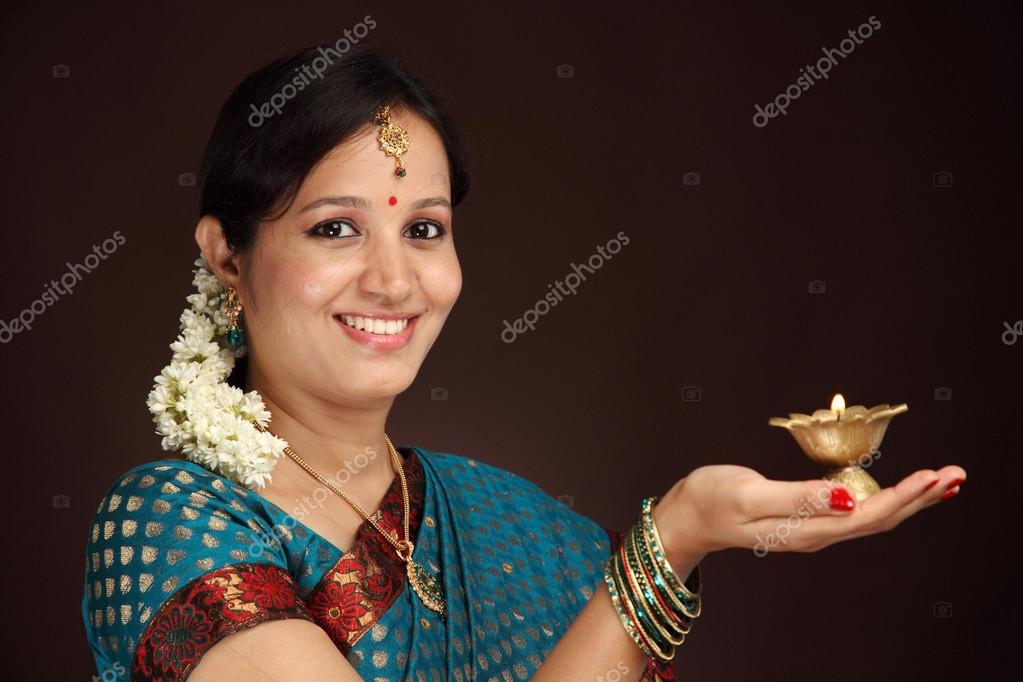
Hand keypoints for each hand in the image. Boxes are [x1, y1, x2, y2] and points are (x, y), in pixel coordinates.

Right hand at [652, 464, 966, 560]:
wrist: (685, 516)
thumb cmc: (709, 499)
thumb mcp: (749, 493)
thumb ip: (798, 497)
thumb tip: (847, 499)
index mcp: (805, 530)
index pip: (868, 516)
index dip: (904, 497)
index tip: (933, 475)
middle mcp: (815, 535)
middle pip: (879, 520)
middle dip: (920, 498)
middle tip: (955, 475)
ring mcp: (812, 529)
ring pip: (872, 518)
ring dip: (908, 501)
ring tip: (940, 483)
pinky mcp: (806, 520)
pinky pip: (856, 513)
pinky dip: (884, 500)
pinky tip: (896, 492)